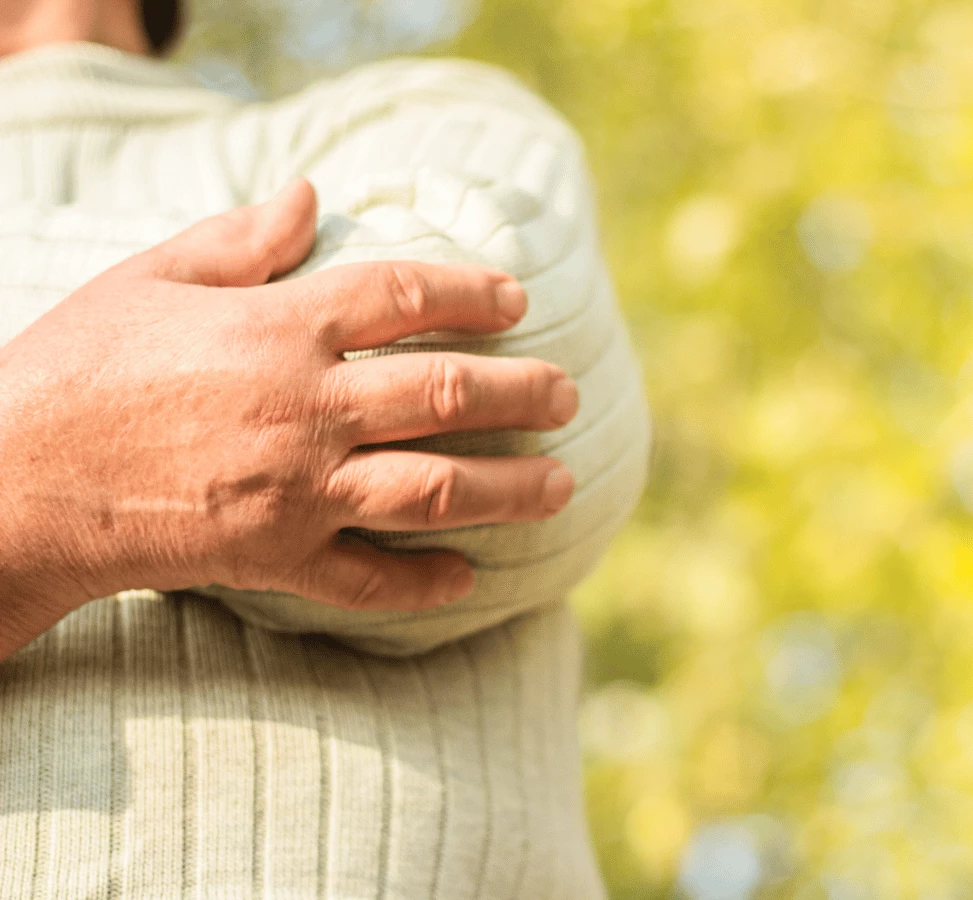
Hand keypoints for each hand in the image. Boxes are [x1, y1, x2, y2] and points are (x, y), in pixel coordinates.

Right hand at [0, 180, 577, 655]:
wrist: (13, 479)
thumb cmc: (76, 366)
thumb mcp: (151, 277)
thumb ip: (243, 238)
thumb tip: (310, 192)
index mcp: (279, 327)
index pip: (405, 295)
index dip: (472, 290)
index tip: (517, 299)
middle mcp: (305, 407)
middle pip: (445, 392)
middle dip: (521, 392)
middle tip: (567, 393)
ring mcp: (297, 488)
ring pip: (434, 488)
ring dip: (509, 488)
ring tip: (563, 485)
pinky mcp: (275, 555)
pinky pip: (366, 579)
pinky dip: (422, 583)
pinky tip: (466, 578)